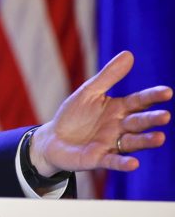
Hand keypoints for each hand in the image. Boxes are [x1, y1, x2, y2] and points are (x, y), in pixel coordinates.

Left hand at [30, 51, 171, 175]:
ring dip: (145, 141)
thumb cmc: (74, 114)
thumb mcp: (89, 92)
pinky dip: (123, 163)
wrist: (53, 138)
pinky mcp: (99, 159)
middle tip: (165, 116)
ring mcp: (111, 144)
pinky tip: (133, 163)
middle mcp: (119, 128)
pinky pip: (113, 161)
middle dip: (151, 120)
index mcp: (118, 109)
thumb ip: (109, 76)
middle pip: (138, 122)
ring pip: (132, 143)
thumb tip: (129, 54)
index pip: (138, 101)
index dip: (152, 97)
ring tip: (160, 137)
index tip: (167, 92)